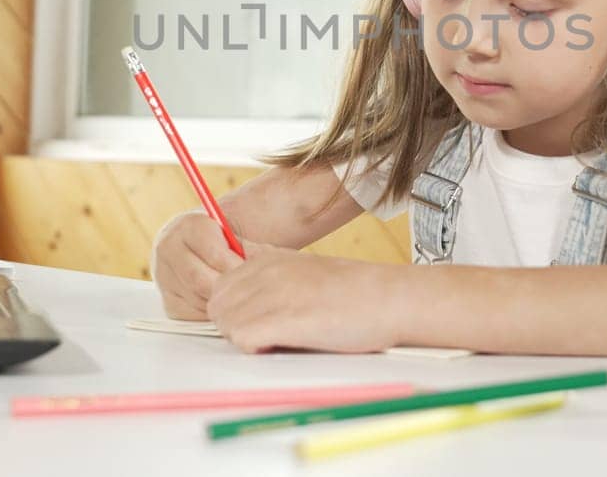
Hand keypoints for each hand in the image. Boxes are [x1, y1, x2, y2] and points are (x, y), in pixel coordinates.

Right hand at [151, 211, 243, 319]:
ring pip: (196, 300)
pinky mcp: (167, 301)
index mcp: (189, 226)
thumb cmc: (226, 242)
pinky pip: (191, 316)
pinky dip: (211, 315)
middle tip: (248, 292)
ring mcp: (163, 276)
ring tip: (240, 299)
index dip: (236, 266)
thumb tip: (263, 262)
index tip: (252, 273)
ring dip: (221, 303)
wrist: (203, 247)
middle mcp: (168, 249)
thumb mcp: (237, 235)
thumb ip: (249, 247)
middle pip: (200, 280)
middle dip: (229, 289)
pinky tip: (225, 306)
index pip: (213, 253)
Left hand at [207, 246, 400, 352]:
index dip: (235, 309)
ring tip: (279, 339)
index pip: (220, 287)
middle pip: (217, 306)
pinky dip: (256, 349)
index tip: (259, 318)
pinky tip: (282, 344)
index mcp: (267, 258)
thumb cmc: (353, 291)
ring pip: (226, 324)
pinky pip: (242, 339)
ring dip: (246, 338)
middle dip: (236, 325)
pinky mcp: (283, 318)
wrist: (389, 298)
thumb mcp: (303, 268)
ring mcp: (272, 292)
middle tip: (268, 334)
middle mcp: (264, 270)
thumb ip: (270, 272)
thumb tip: (244, 285)